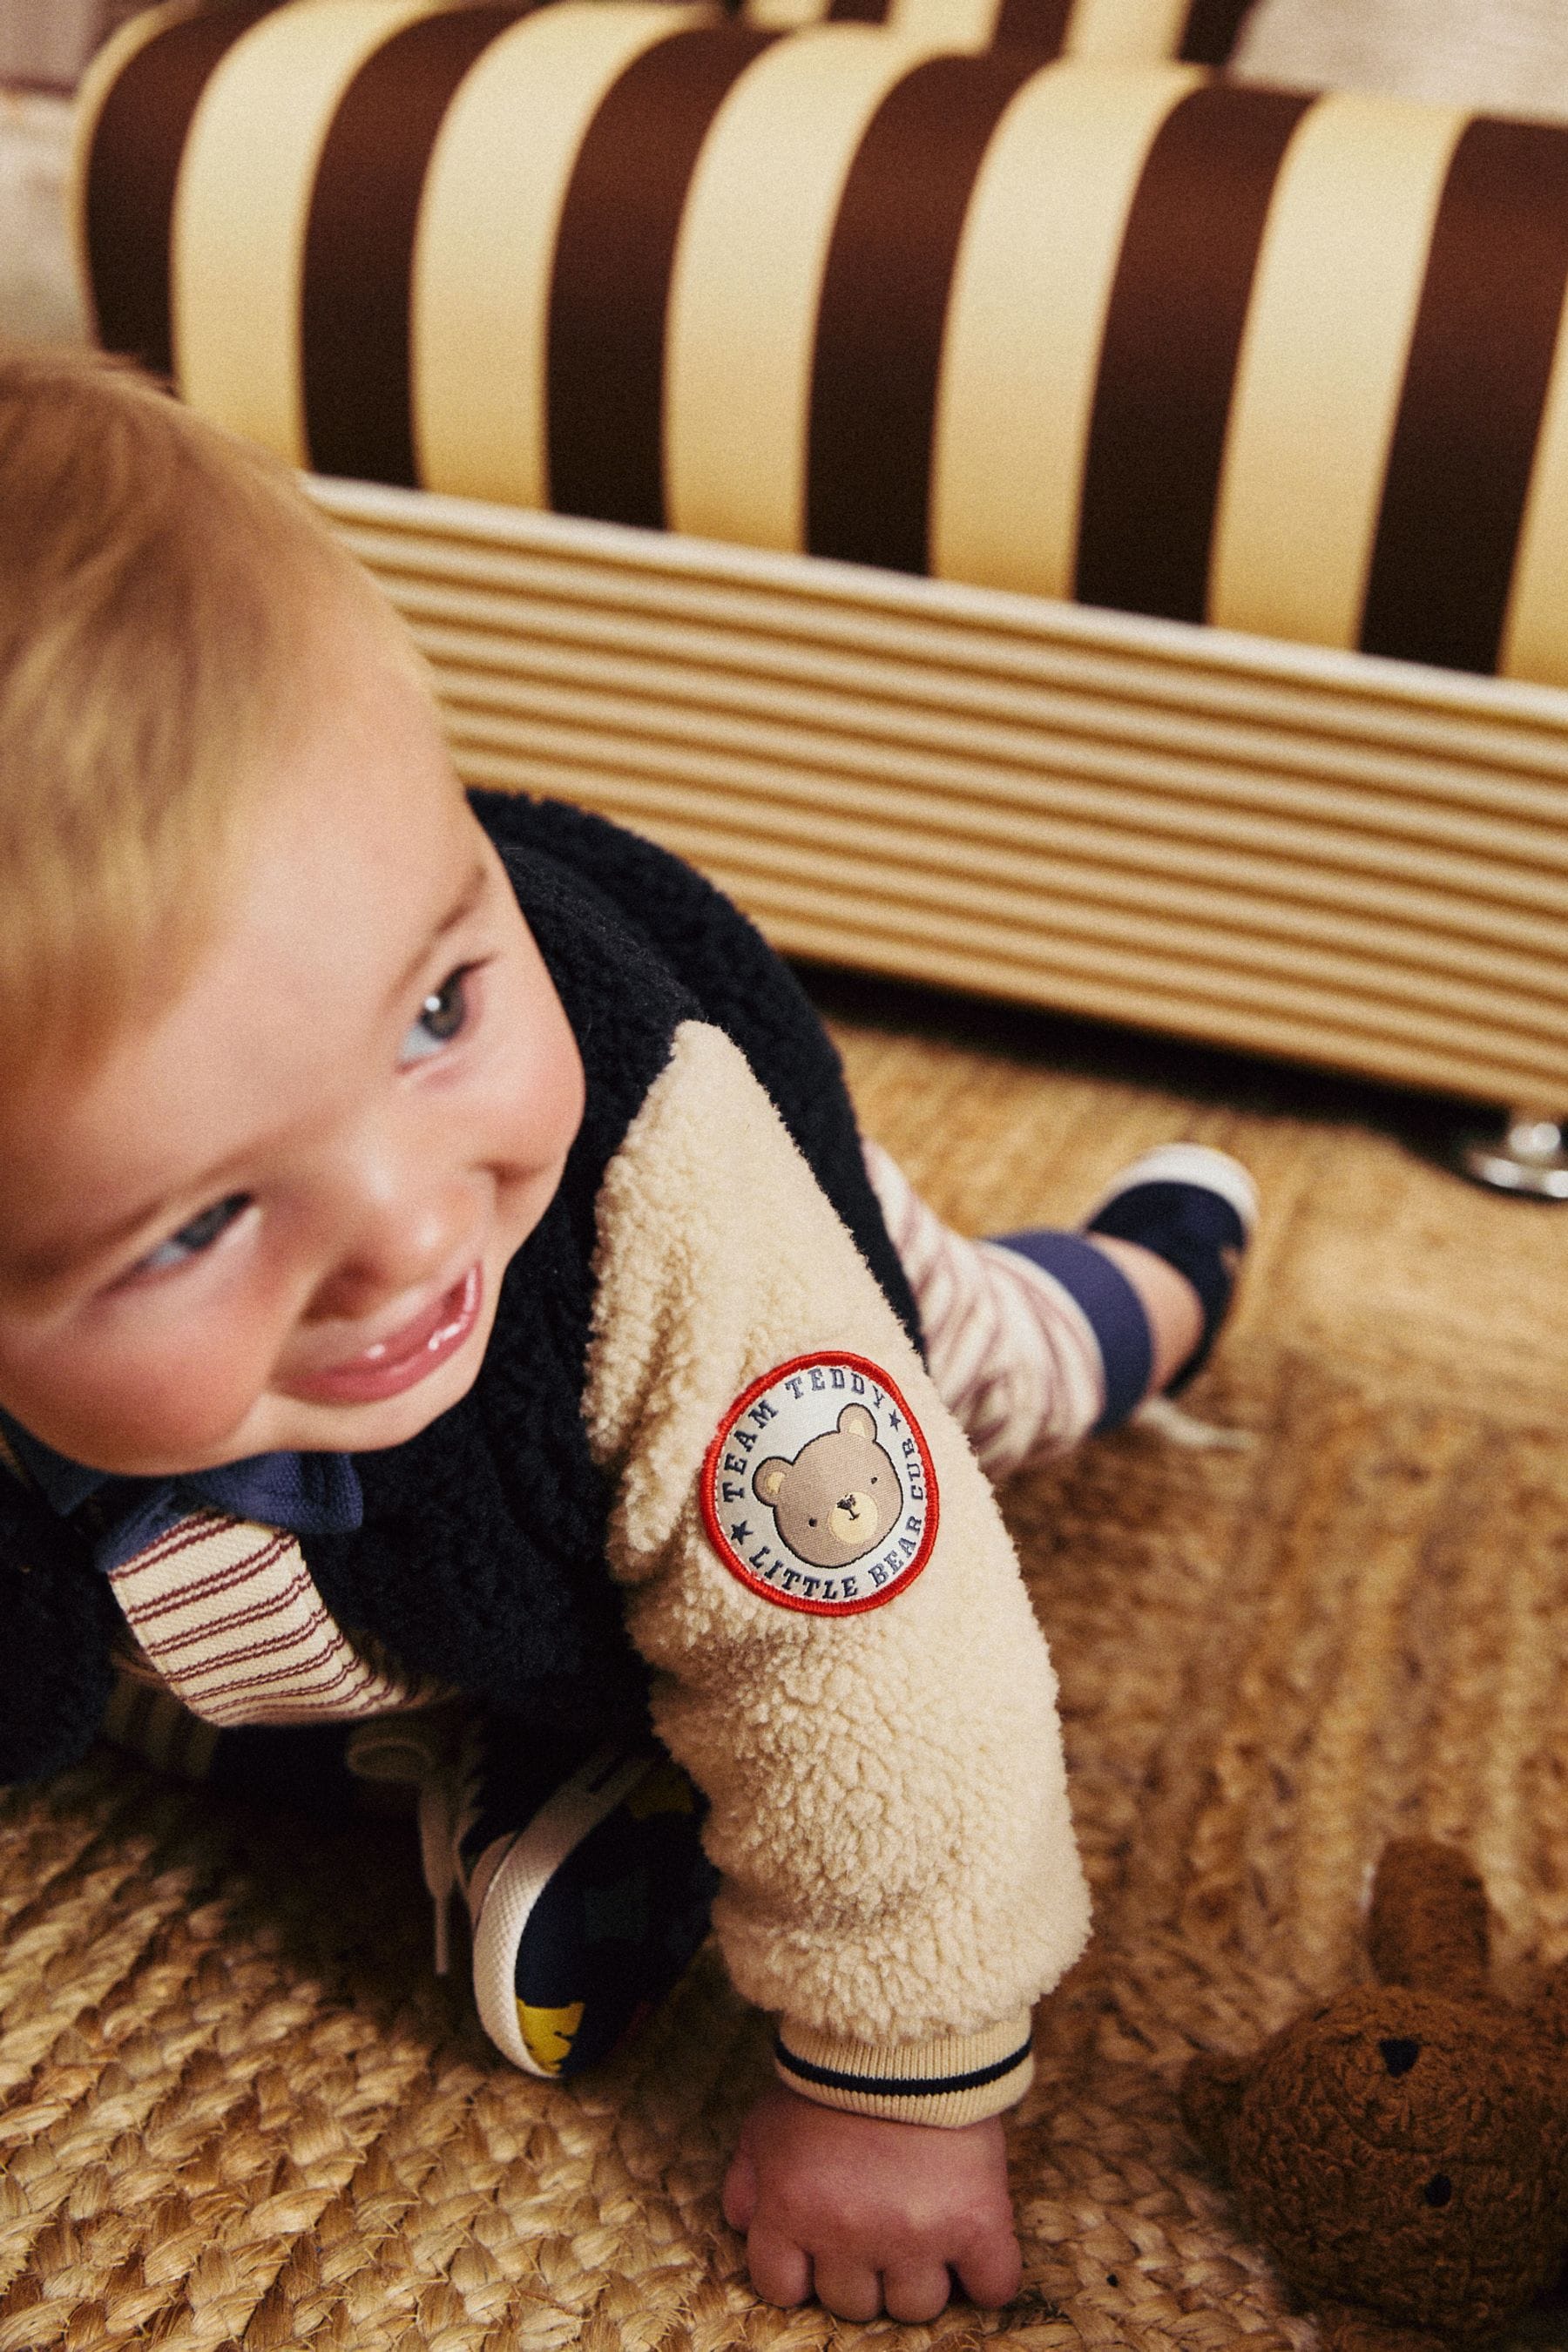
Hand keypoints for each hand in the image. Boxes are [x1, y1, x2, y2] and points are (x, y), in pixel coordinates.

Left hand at [721, 2081, 1021, 2321]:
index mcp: (792, 2210)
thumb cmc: (835, 2076)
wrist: (910, 2027)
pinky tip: (976, 2244)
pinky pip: (991, 2286)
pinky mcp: (976, 2223)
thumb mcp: (769, 2121)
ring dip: (920, 2274)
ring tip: (926, 2224)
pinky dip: (988, 2275)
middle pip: (853, 2303)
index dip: (804, 2268)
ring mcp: (915, 2234)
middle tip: (878, 2222)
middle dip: (862, 2269)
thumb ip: (748, 2177)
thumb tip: (746, 2223)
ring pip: (915, 2305)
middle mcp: (848, 2233)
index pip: (782, 2287)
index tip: (824, 2244)